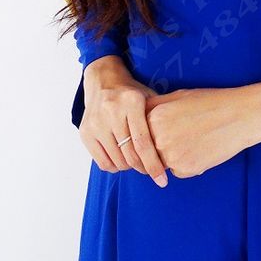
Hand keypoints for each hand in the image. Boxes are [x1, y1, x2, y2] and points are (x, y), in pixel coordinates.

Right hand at [79, 55, 168, 186]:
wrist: (103, 80)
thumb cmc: (132, 93)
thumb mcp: (150, 98)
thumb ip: (160, 119)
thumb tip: (176, 150)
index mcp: (131, 102)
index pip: (143, 143)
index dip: (154, 165)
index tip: (163, 180)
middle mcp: (111, 112)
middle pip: (130, 155)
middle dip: (143, 168)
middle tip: (151, 170)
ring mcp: (96, 123)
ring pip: (117, 161)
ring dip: (130, 167)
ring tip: (137, 161)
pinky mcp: (85, 132)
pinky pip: (102, 162)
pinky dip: (115, 166)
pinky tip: (122, 159)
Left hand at [144, 86, 252, 178]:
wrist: (240, 116)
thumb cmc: (210, 102)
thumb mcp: (177, 96)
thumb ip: (154, 107)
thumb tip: (138, 116)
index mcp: (154, 117)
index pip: (137, 133)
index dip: (145, 135)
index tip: (155, 134)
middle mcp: (158, 138)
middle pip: (146, 151)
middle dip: (155, 149)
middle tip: (177, 139)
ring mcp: (171, 156)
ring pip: (160, 163)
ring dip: (170, 157)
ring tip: (192, 140)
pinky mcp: (185, 169)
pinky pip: (177, 171)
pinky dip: (185, 164)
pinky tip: (201, 149)